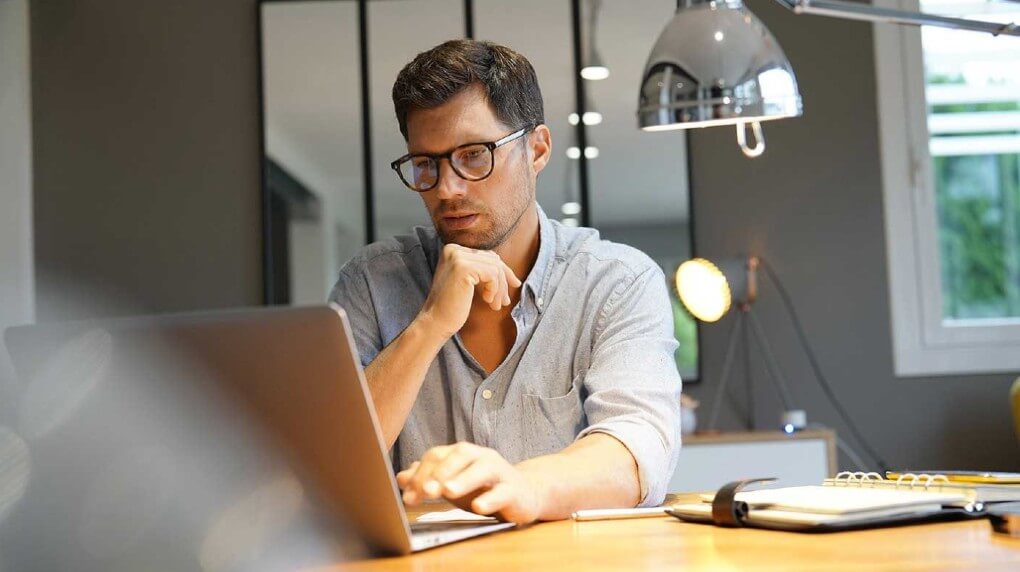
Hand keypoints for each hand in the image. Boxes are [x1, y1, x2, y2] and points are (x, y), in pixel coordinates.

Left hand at [396, 442, 543, 523]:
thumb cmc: (483, 487)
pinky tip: (480, 508)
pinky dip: (491, 499)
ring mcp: (499, 471)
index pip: (437, 456)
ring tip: (448, 492)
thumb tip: (400, 477)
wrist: (523, 494)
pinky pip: (503, 492)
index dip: (421, 474)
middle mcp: (480, 456)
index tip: (408, 496)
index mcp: (462, 453)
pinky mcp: (514, 489)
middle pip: (458, 457)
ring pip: (482, 469)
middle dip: (439, 474)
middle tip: (426, 492)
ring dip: (463, 480)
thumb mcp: (452, 483)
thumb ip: (428, 479)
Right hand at [417, 244, 521, 336]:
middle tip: (504, 302)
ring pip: (496, 268)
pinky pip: (493, 275)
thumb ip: (483, 272)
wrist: (436, 322)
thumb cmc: (452, 307)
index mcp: (453, 250)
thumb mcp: (469, 283)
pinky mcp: (463, 268)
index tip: (512, 286)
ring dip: (499, 289)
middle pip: (493, 260)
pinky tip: (487, 300)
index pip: (487, 256)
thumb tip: (512, 276)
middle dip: (503, 282)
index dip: (503, 272)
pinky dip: (494, 289)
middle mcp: (454, 249)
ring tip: (494, 305)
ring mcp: (457, 257)